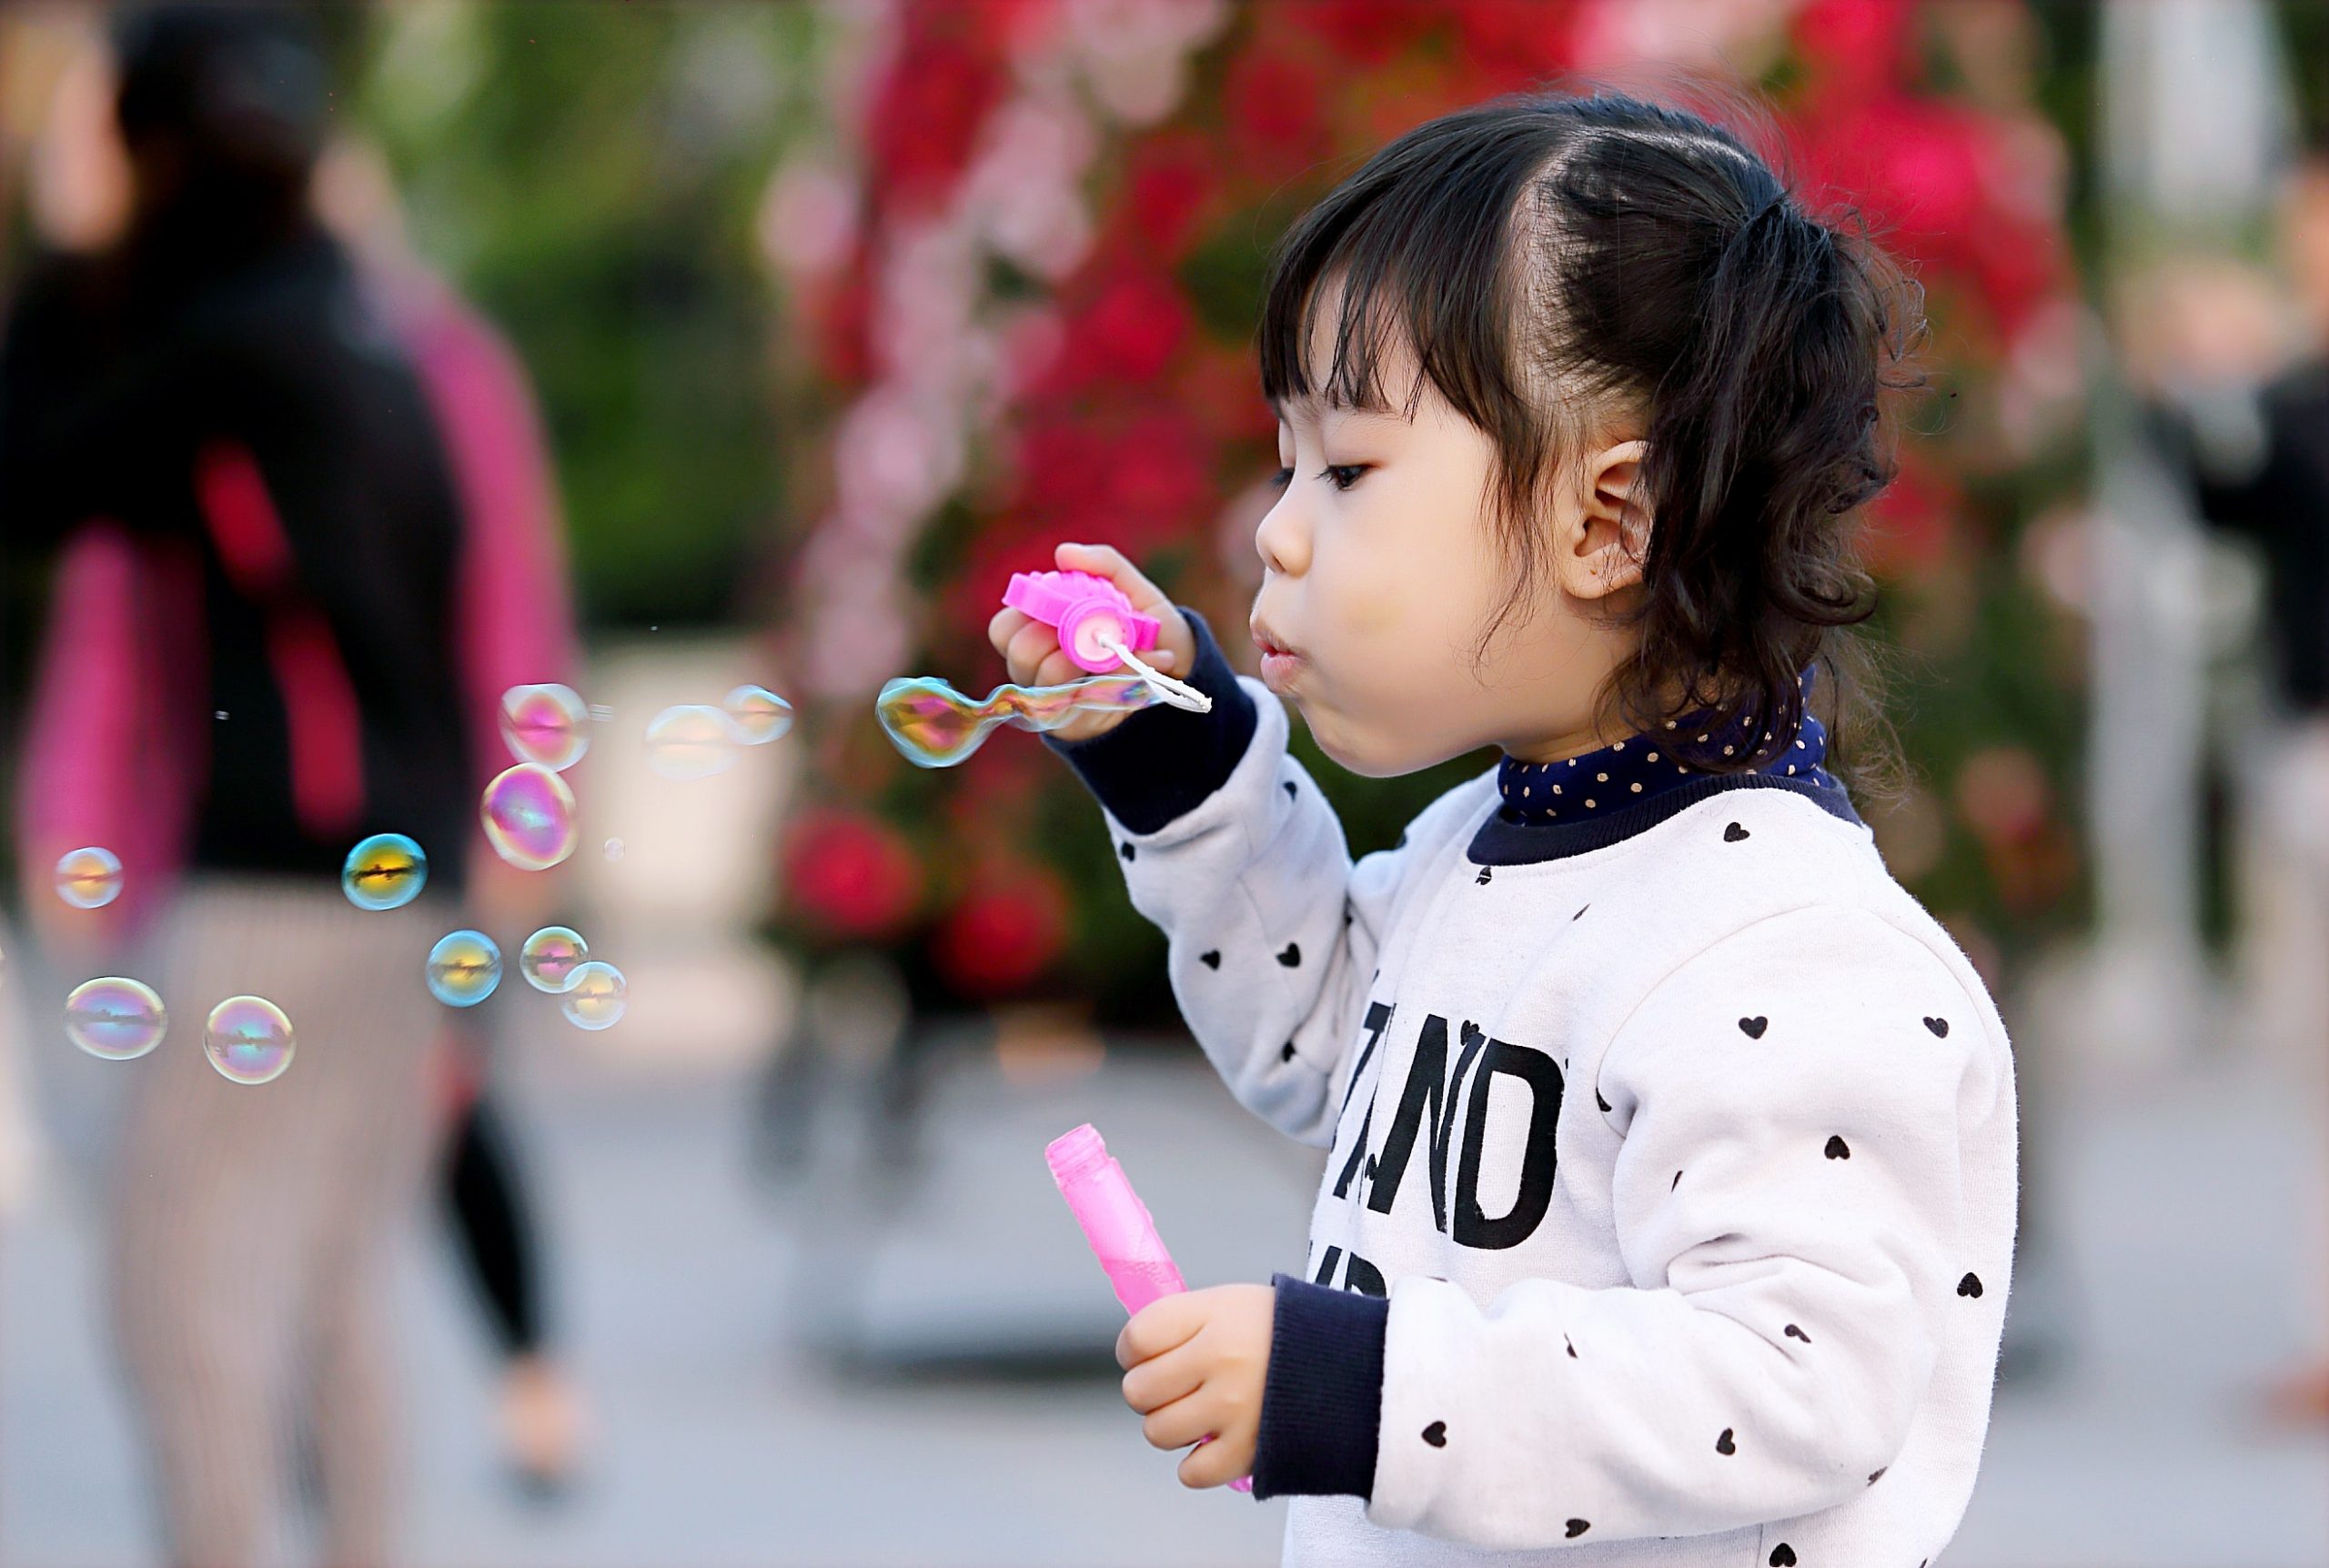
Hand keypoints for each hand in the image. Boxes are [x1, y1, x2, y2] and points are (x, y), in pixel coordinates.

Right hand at [986, 541, 1195, 744]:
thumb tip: (1063, 553)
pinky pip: (1079, 701)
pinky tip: (1137, 666)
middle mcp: (1037, 670)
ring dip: (1084, 655)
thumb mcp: (1132, 590)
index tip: (1059, 603)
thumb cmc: (1146, 629)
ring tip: (1119, 645)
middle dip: (1055, 634)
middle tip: (1091, 626)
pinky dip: (1112, 677)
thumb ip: (1103, 565)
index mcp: (1038, 635)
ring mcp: (1054, 700)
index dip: (1024, 614)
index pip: (1004, 628)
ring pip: (1046, 678)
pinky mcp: (1075, 724)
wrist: (1183, 672)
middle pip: (1020, 653)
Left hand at [1117, 1282, 1272, 1489]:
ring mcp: (1234, 1409)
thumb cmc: (1288, 1332)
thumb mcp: (1236, 1303)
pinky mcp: (1249, 1452)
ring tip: (1200, 1412)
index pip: (1136, 1339)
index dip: (1133, 1351)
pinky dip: (1196, 1464)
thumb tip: (1134, 1352)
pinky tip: (1213, 1442)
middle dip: (1150, 1391)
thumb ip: (1185, 1322)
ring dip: (1171, 1426)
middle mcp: (1220, 1360)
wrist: (1357, 1367)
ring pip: (1158, 1432)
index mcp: (1215, 1314)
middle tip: (1177, 1387)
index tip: (1148, 1355)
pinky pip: (1191, 1473)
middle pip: (1138, 1390)